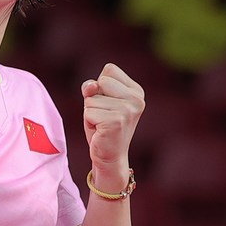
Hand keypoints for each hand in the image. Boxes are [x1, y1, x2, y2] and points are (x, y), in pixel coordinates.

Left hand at [82, 63, 144, 178]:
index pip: (109, 70)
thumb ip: (92, 87)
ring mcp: (128, 110)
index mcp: (136, 91)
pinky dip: (89, 122)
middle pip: (100, 81)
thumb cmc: (102, 126)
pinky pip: (88, 112)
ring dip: (90, 112)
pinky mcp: (116, 121)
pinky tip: (100, 131)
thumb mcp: (96, 100)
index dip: (100, 86)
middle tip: (103, 115)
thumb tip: (91, 85)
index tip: (107, 103)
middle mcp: (137, 99)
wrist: (109, 155)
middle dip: (94, 99)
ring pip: (91, 99)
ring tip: (102, 124)